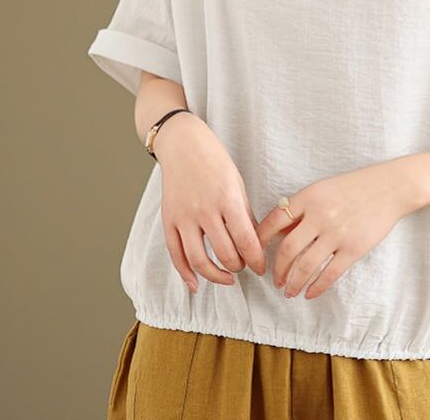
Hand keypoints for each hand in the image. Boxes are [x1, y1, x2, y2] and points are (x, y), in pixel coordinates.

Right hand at [154, 112, 266, 292]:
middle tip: (245, 267)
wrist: (183, 144)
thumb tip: (255, 243)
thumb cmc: (215, 160)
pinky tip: (196, 284)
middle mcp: (204, 210)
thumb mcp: (237, 183)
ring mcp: (183, 216)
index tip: (261, 268)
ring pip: (198, 260)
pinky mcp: (168, 219)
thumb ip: (245, 214)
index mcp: (227, 199)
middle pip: (224, 254)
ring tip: (227, 277)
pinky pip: (175, 254)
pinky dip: (185, 273)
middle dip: (239, 267)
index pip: (246, 241)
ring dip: (215, 275)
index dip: (256, 260)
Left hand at [255, 160, 415, 299]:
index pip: (274, 221)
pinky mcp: (354, 248)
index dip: (260, 240)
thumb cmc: (353, 188)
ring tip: (289, 291)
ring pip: (305, 266)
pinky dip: (316, 287)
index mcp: (308, 197)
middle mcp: (319, 215)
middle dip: (278, 269)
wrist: (389, 188)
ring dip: (293, 283)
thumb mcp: (322, 189)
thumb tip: (277, 233)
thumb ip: (300, 209)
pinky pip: (329, 274)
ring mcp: (337, 233)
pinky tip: (310, 294)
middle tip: (275, 280)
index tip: (255, 253)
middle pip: (287, 249)